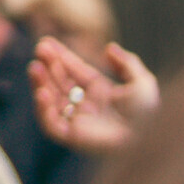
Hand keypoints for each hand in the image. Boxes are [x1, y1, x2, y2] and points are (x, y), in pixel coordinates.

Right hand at [31, 36, 157, 155]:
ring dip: (41, 84)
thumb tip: (109, 48)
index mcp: (101, 93)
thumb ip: (127, 63)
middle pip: (60, 84)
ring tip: (35, 68)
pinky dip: (44, 110)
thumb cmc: (148, 114)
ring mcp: (79, 121)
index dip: (62, 58)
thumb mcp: (142, 82)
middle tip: (40, 51)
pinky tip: (42, 93)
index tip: (47, 44)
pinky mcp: (73, 138)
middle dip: (49, 67)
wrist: (147, 139)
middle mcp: (87, 106)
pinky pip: (52, 124)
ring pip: (52, 102)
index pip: (75, 72)